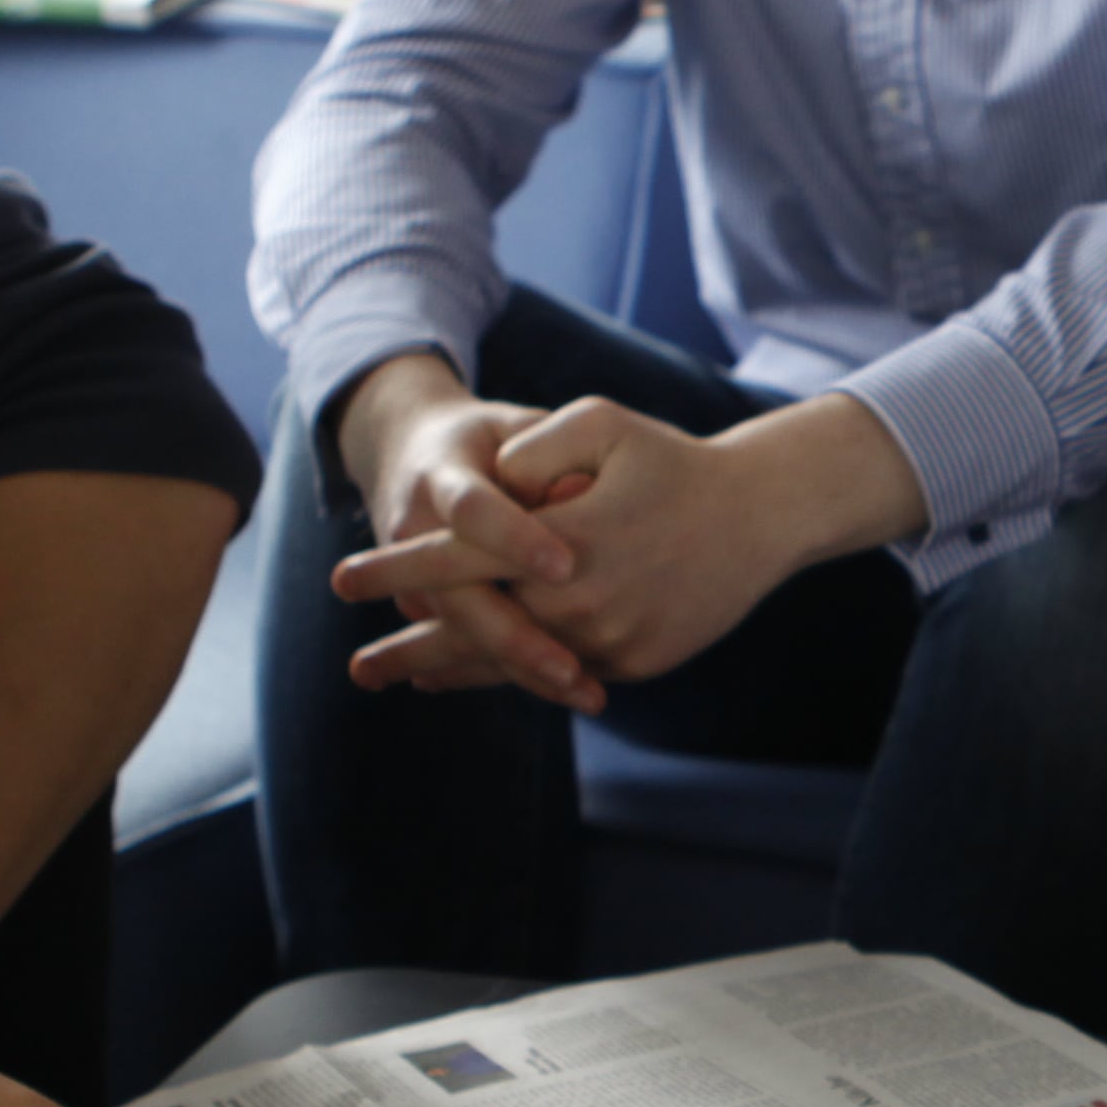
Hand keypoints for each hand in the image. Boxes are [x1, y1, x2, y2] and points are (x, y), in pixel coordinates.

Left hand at [338, 392, 920, 706]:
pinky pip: (559, 674)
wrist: (763, 515)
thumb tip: (486, 490)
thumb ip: (530, 453)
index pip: (461, 560)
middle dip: (410, 648)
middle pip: (476, 631)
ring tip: (399, 682)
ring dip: (452, 675)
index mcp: (565, 540)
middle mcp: (585, 603)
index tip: (343, 579)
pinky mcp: (634, 663)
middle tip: (357, 668)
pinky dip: (511, 678)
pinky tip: (474, 679)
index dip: (398, 570)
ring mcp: (612, 642)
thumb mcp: (601, 423)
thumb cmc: (673, 460)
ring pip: (515, 666)